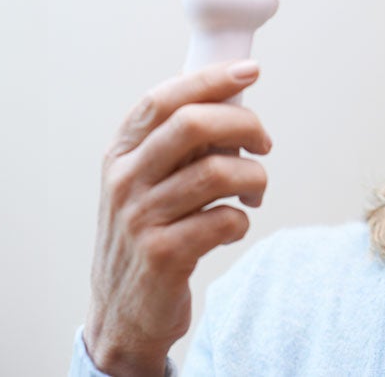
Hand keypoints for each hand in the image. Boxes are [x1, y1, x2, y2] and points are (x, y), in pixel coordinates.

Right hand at [83, 61, 272, 376]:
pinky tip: (234, 226)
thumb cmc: (148, 235)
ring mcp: (140, 219)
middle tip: (264, 143)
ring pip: (217, 172)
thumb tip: (233, 99)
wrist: (122, 313)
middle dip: (244, 125)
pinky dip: (242, 219)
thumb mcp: (146, 183)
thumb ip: (178, 145)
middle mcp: (124, 181)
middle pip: (192, 125)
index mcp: (120, 154)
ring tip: (254, 191)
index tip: (250, 71)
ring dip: (253, 177)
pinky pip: (224, 220)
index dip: (210, 79)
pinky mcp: (163, 255)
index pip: (163, 99)